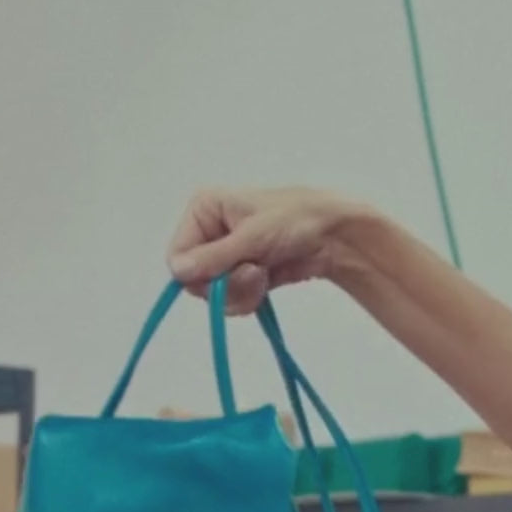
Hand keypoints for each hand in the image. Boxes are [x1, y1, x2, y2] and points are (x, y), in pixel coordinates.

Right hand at [167, 187, 359, 313]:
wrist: (334, 236)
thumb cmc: (296, 219)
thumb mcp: (252, 237)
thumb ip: (213, 258)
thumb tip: (177, 271)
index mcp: (203, 209)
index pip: (177, 254)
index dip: (196, 272)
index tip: (223, 273)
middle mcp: (209, 232)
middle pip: (194, 279)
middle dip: (225, 282)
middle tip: (254, 272)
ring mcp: (225, 257)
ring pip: (213, 294)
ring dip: (241, 291)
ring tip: (264, 273)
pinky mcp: (240, 276)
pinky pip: (230, 301)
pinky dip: (249, 297)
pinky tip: (267, 281)